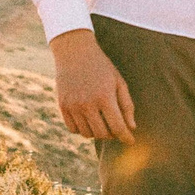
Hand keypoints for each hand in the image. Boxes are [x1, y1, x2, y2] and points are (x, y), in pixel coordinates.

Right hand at [51, 28, 136, 142]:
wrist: (74, 53)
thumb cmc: (101, 67)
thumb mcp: (119, 82)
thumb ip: (126, 105)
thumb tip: (132, 127)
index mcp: (105, 97)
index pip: (117, 127)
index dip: (126, 137)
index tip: (131, 141)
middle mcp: (87, 104)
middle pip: (102, 134)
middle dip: (112, 135)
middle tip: (116, 128)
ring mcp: (73, 106)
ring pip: (87, 134)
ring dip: (97, 132)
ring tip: (102, 121)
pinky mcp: (63, 106)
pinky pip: (73, 129)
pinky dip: (83, 129)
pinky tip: (89, 120)